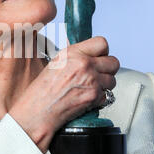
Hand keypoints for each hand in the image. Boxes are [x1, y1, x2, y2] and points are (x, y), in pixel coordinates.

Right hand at [9, 36, 118, 152]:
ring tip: (91, 87)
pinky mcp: (95, 96)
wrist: (39, 110)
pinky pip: (108, 94)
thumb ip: (75, 56)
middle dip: (108, 69)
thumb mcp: (56, 63)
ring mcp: (91, 81)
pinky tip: (87, 98)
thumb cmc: (42, 90)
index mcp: (73, 53)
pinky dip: (100, 98)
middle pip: (113, 62)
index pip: (102, 43)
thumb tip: (89, 54)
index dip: (102, 51)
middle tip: (99, 73)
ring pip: (112, 80)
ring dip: (105, 84)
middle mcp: (84, 65)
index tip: (99, 57)